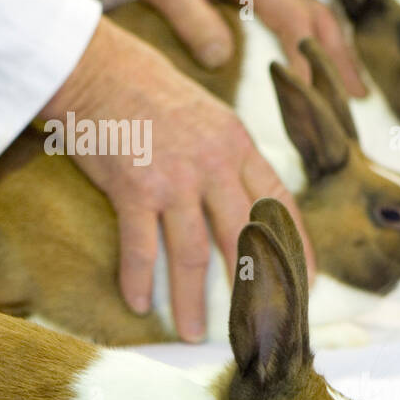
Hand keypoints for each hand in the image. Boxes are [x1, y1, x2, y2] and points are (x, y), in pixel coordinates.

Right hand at [42, 17, 314, 341]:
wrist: (93, 66)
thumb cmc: (143, 85)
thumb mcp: (203, 110)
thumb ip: (223, 152)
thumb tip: (234, 192)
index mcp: (236, 143)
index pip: (278, 203)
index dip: (295, 246)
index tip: (305, 281)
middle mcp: (212, 164)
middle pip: (241, 238)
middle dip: (249, 287)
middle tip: (253, 325)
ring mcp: (173, 178)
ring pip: (191, 254)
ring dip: (190, 300)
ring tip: (191, 332)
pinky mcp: (132, 189)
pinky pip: (140, 248)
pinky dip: (138, 280)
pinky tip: (138, 303)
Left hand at [116, 0, 364, 93]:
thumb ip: (193, 22)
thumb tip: (221, 60)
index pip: (292, 18)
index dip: (305, 56)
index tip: (312, 91)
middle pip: (320, 15)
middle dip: (340, 55)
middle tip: (357, 97)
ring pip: (319, 13)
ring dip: (339, 48)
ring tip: (355, 89)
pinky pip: (304, 12)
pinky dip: (323, 38)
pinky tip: (329, 62)